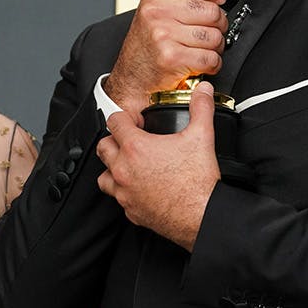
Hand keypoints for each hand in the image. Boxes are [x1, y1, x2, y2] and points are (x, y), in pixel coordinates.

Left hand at [97, 83, 219, 250]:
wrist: (201, 215)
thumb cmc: (197, 182)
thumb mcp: (202, 136)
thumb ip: (201, 108)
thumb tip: (203, 91)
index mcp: (136, 148)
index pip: (114, 122)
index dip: (124, 117)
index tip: (134, 120)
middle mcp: (124, 170)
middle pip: (103, 147)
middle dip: (114, 140)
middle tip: (130, 139)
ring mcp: (125, 193)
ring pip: (103, 176)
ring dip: (113, 167)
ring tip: (130, 164)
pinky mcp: (131, 211)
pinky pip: (119, 198)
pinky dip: (125, 191)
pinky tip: (139, 187)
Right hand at [104, 0, 226, 113]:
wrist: (133, 76)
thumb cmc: (147, 42)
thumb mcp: (155, 8)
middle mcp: (158, 12)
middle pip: (212, 10)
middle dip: (218, 24)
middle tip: (209, 30)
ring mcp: (164, 35)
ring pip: (215, 36)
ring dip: (215, 46)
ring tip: (202, 47)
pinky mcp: (173, 57)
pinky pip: (211, 58)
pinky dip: (213, 63)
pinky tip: (201, 61)